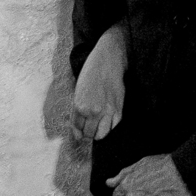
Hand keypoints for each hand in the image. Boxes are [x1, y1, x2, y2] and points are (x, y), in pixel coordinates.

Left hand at [71, 26, 125, 140]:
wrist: (107, 61)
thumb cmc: (90, 74)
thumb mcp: (77, 91)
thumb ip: (77, 109)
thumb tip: (78, 127)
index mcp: (79, 106)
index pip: (77, 128)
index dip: (77, 133)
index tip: (79, 134)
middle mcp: (92, 111)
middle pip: (88, 133)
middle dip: (87, 133)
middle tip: (88, 130)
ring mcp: (107, 112)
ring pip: (101, 135)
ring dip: (97, 134)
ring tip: (96, 129)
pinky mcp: (118, 110)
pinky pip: (113, 127)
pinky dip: (109, 127)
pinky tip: (106, 122)